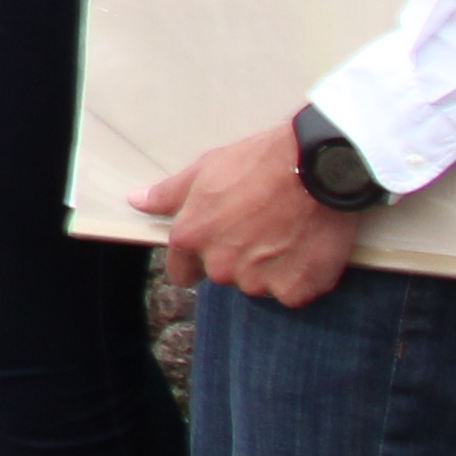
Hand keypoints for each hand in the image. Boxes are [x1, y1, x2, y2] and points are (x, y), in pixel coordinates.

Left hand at [138, 119, 363, 306]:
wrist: (318, 169)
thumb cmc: (259, 163)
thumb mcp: (205, 169)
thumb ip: (168, 194)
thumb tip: (137, 202)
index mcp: (191, 238)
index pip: (182, 271)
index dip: (195, 261)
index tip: (213, 248)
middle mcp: (220, 266)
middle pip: (223, 275)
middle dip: (237, 258)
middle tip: (259, 227)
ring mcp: (259, 281)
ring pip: (258, 284)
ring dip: (269, 268)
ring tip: (286, 232)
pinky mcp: (295, 290)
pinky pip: (292, 291)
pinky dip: (300, 276)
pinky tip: (306, 247)